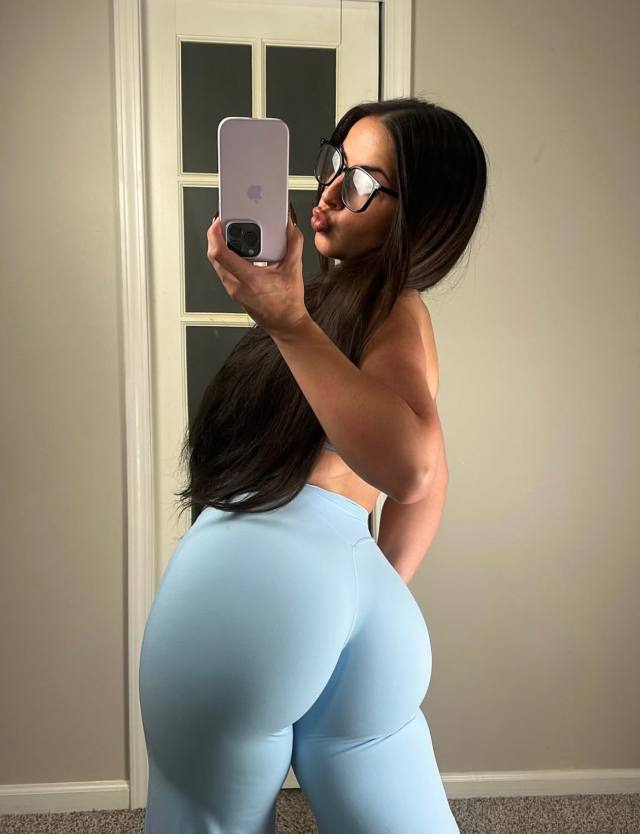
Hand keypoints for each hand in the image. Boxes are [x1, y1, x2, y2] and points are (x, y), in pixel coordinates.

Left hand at [206, 207, 308, 337]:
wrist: (285, 324)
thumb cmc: (288, 304)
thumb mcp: (294, 270)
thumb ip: (293, 245)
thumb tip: (290, 227)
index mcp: (249, 279)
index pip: (220, 254)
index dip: (215, 234)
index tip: (219, 222)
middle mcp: (236, 285)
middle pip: (214, 257)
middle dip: (215, 236)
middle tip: (223, 223)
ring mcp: (232, 289)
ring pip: (216, 264)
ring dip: (218, 247)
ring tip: (228, 234)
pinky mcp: (233, 291)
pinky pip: (222, 270)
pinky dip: (225, 257)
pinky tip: (236, 251)